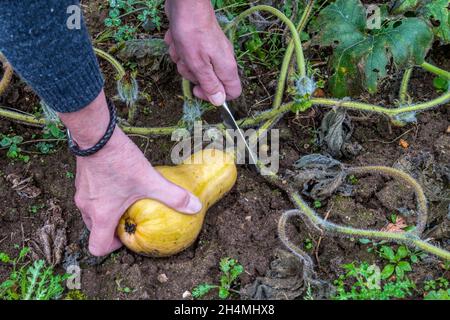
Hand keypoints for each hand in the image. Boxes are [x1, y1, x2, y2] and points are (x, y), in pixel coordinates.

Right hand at [59, 91, 201, 255]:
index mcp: (101, 215)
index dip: (113, 248)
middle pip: (95, 230)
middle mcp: (87, 208)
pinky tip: (119, 182)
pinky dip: (102, 197)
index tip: (128, 237)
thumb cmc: (120, 161)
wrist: (96, 135)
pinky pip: (90, 197)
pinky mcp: (82, 179)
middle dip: (113, 229)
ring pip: (92, 213)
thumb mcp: (150, 180)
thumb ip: (173, 196)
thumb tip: (195, 207)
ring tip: (126, 201)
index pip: (97, 247)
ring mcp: (81, 193)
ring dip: (107, 212)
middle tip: (131, 219)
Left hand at [164, 0, 240, 105]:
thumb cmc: (192, 33)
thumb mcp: (199, 64)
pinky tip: (177, 39)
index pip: (232, 92)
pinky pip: (188, 54)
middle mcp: (222, 60)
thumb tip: (219, 102)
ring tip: (181, 47)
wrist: (186, 4)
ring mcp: (210, 50)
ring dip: (182, 60)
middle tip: (187, 63)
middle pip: (208, 81)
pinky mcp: (199, 42)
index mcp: (226, 68)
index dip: (215, 96)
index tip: (198, 89)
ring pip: (195, 68)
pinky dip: (180, 49)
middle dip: (192, 75)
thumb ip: (209, 84)